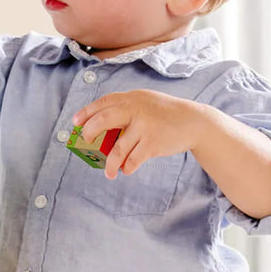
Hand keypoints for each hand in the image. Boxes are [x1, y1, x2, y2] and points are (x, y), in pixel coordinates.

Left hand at [72, 90, 198, 179]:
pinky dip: (127, 168)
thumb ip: (127, 110)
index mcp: (132, 98)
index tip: (76, 123)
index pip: (104, 102)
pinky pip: (131, 160)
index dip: (87, 112)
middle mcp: (136, 109)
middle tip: (85, 142)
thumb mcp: (146, 103)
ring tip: (109, 172)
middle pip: (103, 120)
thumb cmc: (166, 115)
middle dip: (89, 132)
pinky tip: (126, 170)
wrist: (194, 122)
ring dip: (110, 164)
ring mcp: (144, 126)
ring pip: (117, 150)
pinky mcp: (152, 143)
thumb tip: (101, 127)